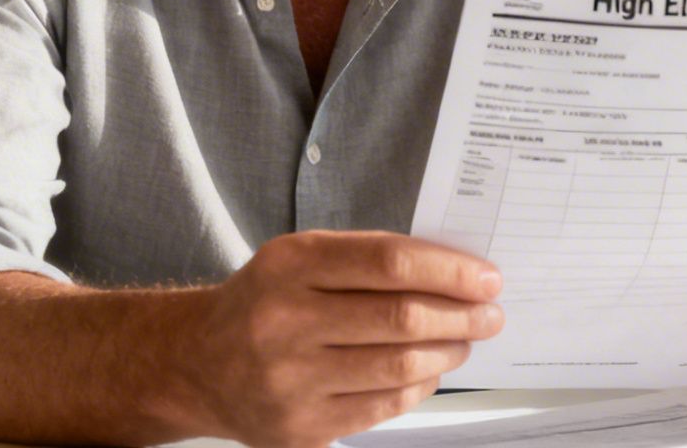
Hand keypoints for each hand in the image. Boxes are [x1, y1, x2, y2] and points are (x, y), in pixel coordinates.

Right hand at [178, 230, 503, 446]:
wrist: (196, 364)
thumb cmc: (264, 303)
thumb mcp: (300, 259)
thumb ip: (368, 259)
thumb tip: (453, 271)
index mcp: (289, 266)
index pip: (390, 262)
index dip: (449, 270)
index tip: (486, 278)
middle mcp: (284, 322)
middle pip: (402, 318)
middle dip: (461, 316)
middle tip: (490, 314)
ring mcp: (290, 381)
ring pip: (400, 366)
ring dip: (449, 352)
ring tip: (465, 341)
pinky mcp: (299, 427)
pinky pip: (383, 407)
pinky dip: (420, 386)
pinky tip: (431, 370)